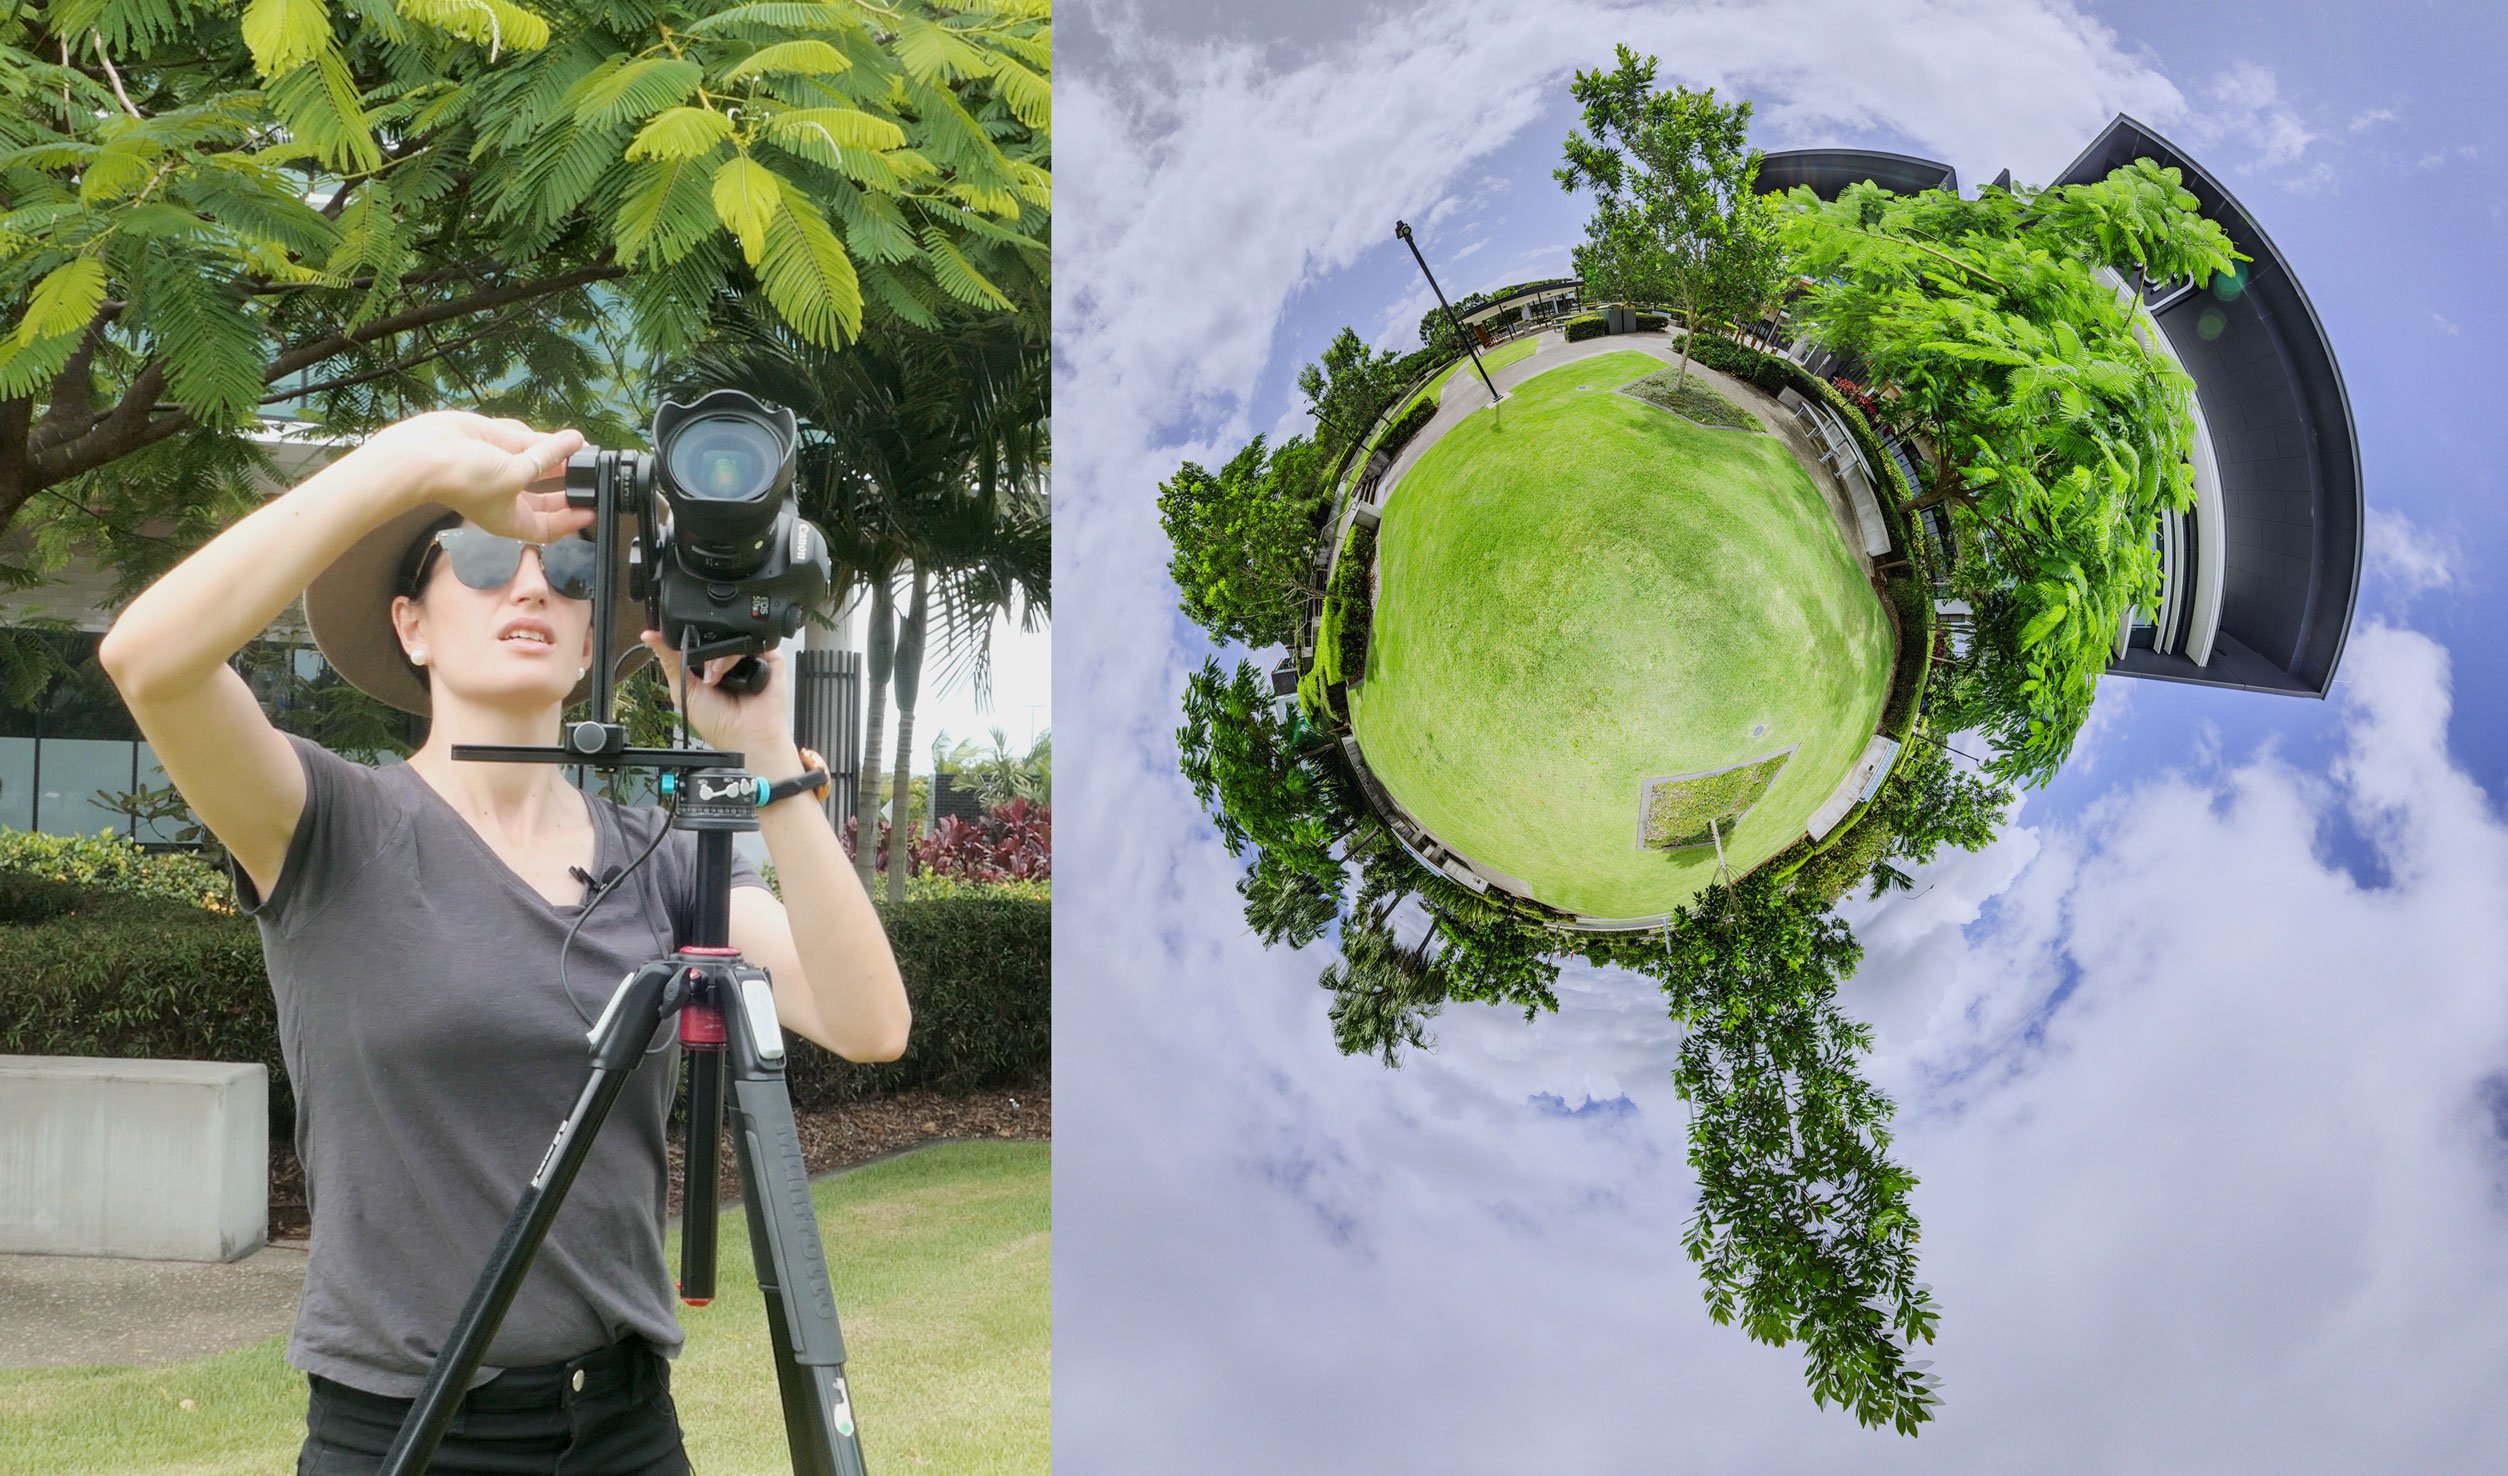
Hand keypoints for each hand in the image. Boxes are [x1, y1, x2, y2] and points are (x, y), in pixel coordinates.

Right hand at [361, 411, 591, 541]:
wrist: (428, 451)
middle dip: (571, 488)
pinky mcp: (498, 446)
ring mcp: (504, 470)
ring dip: (560, 458)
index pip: (550, 527)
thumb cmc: (465, 478)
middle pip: (549, 499)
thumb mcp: (518, 473)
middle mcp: (509, 497)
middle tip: (594, 479)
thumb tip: (575, 442)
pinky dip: (541, 439)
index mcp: (512, 520)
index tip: (593, 510)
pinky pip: (527, 443)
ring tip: (584, 451)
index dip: (573, 520)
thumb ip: (549, 457)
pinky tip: (561, 436)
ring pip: (541, 466)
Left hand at [638, 629, 798, 764]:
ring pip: (735, 636)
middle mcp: (729, 659)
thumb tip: (648, 636)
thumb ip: (668, 660)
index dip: (689, 637)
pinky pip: (757, 642)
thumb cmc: (717, 722)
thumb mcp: (682, 690)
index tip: (680, 640)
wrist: (746, 736)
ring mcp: (750, 658)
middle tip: (704, 674)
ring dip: (721, 657)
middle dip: (705, 649)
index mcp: (708, 664)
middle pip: (716, 634)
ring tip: (717, 678)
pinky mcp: (770, 659)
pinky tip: (737, 674)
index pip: (698, 638)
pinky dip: (742, 654)